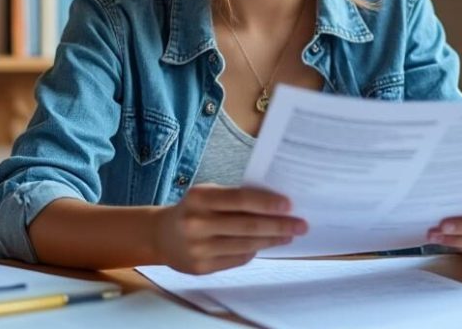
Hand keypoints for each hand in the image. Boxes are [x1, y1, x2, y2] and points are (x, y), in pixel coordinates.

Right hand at [154, 184, 307, 274]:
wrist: (161, 235)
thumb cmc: (193, 209)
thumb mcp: (208, 194)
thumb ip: (235, 198)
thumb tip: (275, 205)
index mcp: (200, 198)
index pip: (240, 200)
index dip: (266, 203)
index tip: (289, 205)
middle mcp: (197, 223)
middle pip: (247, 226)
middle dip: (279, 225)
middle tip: (301, 225)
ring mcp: (198, 248)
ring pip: (245, 245)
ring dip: (271, 240)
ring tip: (288, 235)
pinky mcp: (201, 267)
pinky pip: (237, 259)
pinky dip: (254, 251)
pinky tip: (264, 244)